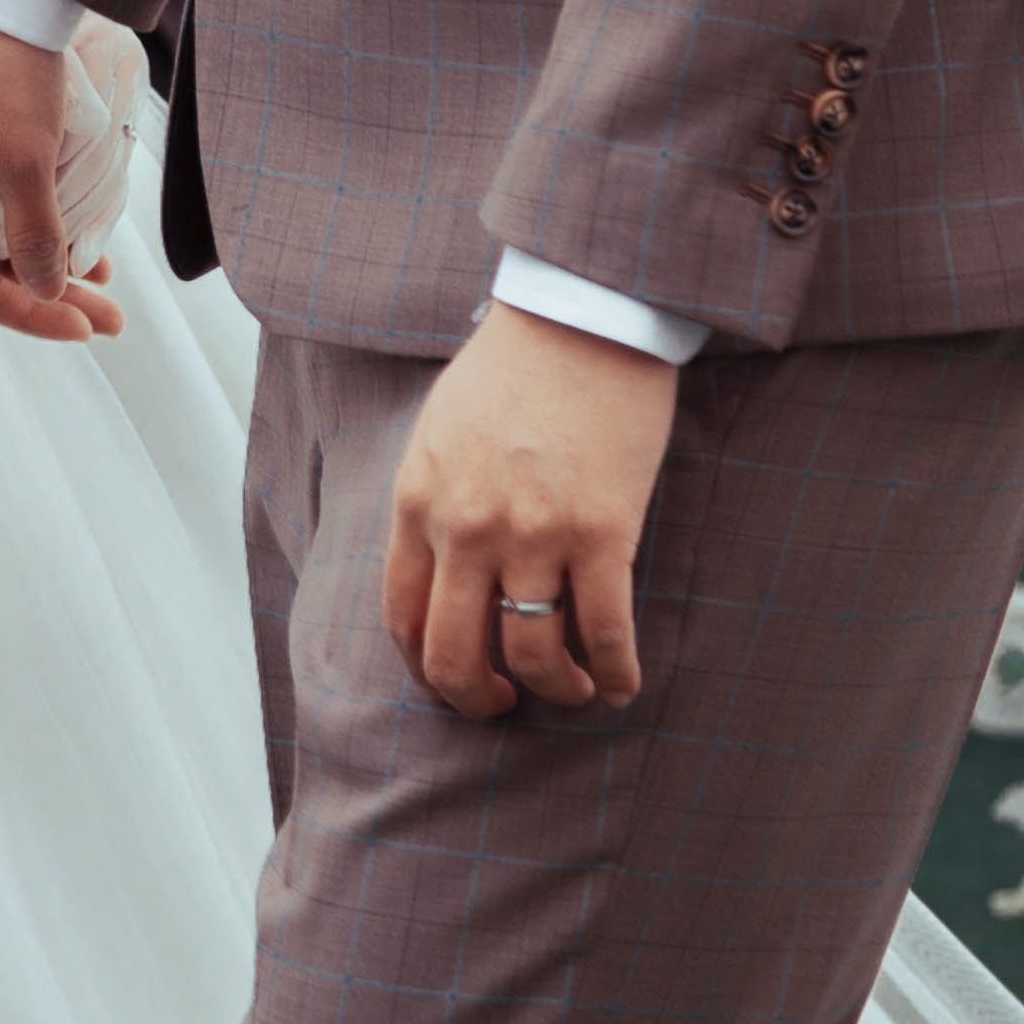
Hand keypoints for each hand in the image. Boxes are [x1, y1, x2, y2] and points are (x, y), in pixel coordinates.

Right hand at [0, 0, 124, 343]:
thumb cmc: (4, 65)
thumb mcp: (29, 158)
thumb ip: (36, 234)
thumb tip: (43, 287)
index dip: (33, 318)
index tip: (91, 328)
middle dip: (48, 289)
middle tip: (111, 310)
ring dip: (42, 250)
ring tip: (101, 265)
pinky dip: (30, 210)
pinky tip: (70, 210)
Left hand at [385, 303, 679, 721]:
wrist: (581, 318)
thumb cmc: (512, 370)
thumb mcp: (438, 433)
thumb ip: (432, 503)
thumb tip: (439, 569)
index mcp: (418, 504)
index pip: (403, 618)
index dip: (426, 668)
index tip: (453, 681)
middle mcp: (466, 529)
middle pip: (455, 654)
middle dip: (477, 699)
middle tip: (503, 705)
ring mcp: (534, 534)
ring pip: (533, 655)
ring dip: (554, 690)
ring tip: (572, 690)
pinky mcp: (603, 532)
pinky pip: (606, 631)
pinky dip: (614, 673)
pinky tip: (620, 686)